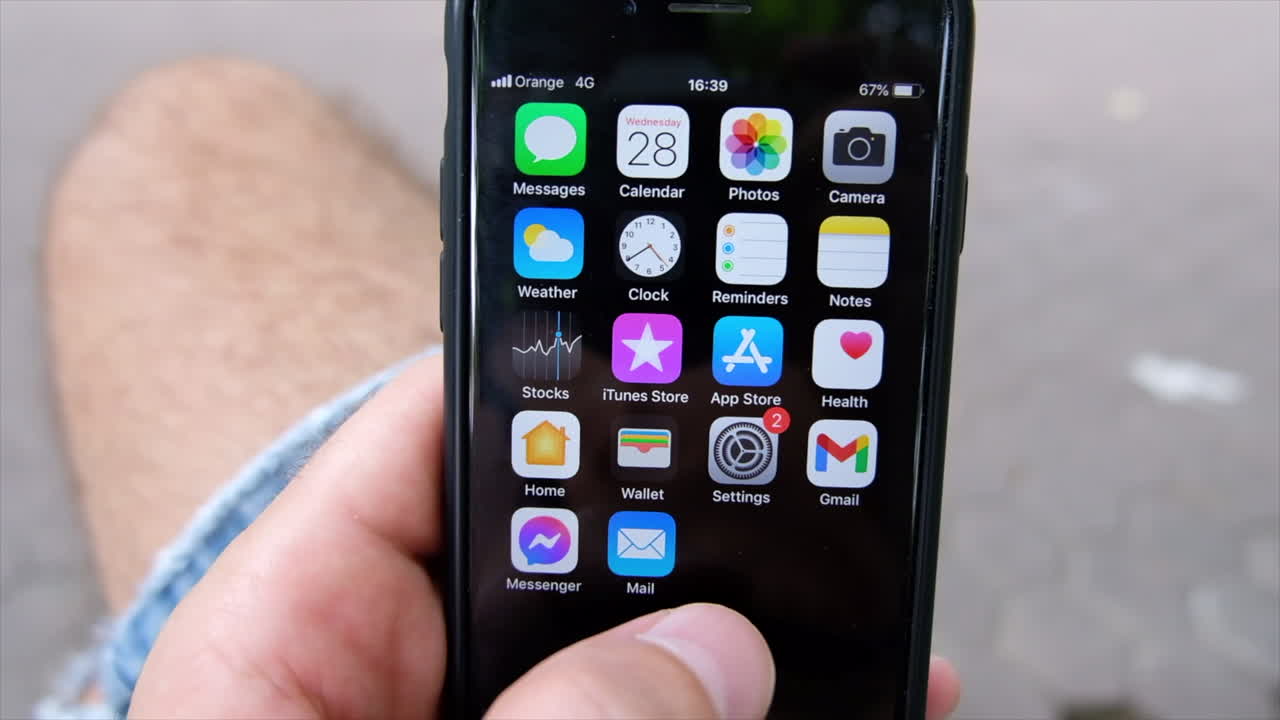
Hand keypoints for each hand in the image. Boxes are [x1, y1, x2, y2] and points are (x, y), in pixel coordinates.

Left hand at [131, 355, 960, 717]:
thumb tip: (713, 654)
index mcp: (299, 635)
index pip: (429, 435)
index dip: (557, 370)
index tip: (683, 348)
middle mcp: (397, 676)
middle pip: (564, 538)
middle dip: (690, 524)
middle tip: (820, 502)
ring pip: (641, 651)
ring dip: (752, 644)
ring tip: (872, 629)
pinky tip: (856, 709)